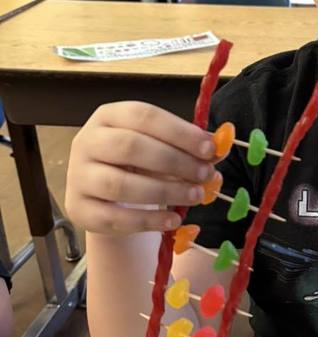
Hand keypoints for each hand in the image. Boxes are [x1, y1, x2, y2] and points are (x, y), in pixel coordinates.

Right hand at [65, 101, 216, 235]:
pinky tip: (174, 220)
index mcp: (109, 116)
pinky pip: (115, 217)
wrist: (105, 196)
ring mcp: (79, 177)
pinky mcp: (80, 209)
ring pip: (120, 184)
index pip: (144, 116)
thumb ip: (188, 148)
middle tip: (205, 174)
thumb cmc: (138, 164)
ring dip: (165, 190)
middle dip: (174, 161)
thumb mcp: (161, 148)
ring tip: (196, 196)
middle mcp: (87, 142)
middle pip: (130, 147)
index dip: (179, 132)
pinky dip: (149, 220)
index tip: (210, 150)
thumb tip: (220, 149)